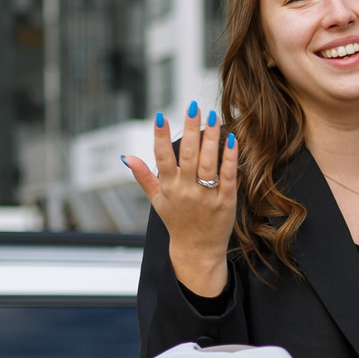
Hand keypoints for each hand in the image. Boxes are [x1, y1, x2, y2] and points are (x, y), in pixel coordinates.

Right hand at [124, 103, 236, 297]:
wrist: (197, 250)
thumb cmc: (177, 221)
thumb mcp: (157, 200)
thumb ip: (143, 177)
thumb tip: (127, 157)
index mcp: (169, 188)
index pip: (162, 158)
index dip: (160, 137)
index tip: (160, 115)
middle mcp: (186, 191)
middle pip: (188, 156)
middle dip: (190, 130)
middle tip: (194, 107)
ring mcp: (207, 196)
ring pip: (208, 163)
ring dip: (211, 138)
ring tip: (214, 116)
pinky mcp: (226, 202)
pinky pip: (228, 176)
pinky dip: (230, 158)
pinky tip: (232, 140)